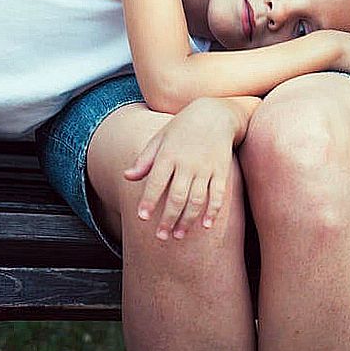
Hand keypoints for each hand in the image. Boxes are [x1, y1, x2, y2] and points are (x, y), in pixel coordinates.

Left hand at [123, 98, 241, 240]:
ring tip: (178, 235)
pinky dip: (213, 211)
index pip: (156, 182)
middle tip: (161, 237)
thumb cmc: (182, 127)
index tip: (142, 218)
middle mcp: (187, 163)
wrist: (215, 114)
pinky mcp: (222, 170)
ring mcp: (206, 168)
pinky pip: (217, 194)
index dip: (149, 201)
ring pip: (196, 200)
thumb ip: (145, 160)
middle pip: (176, 197)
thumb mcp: (160, 138)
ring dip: (187, 220)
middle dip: (168, 219)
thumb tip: (127, 177)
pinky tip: (206, 225)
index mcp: (169, 155)